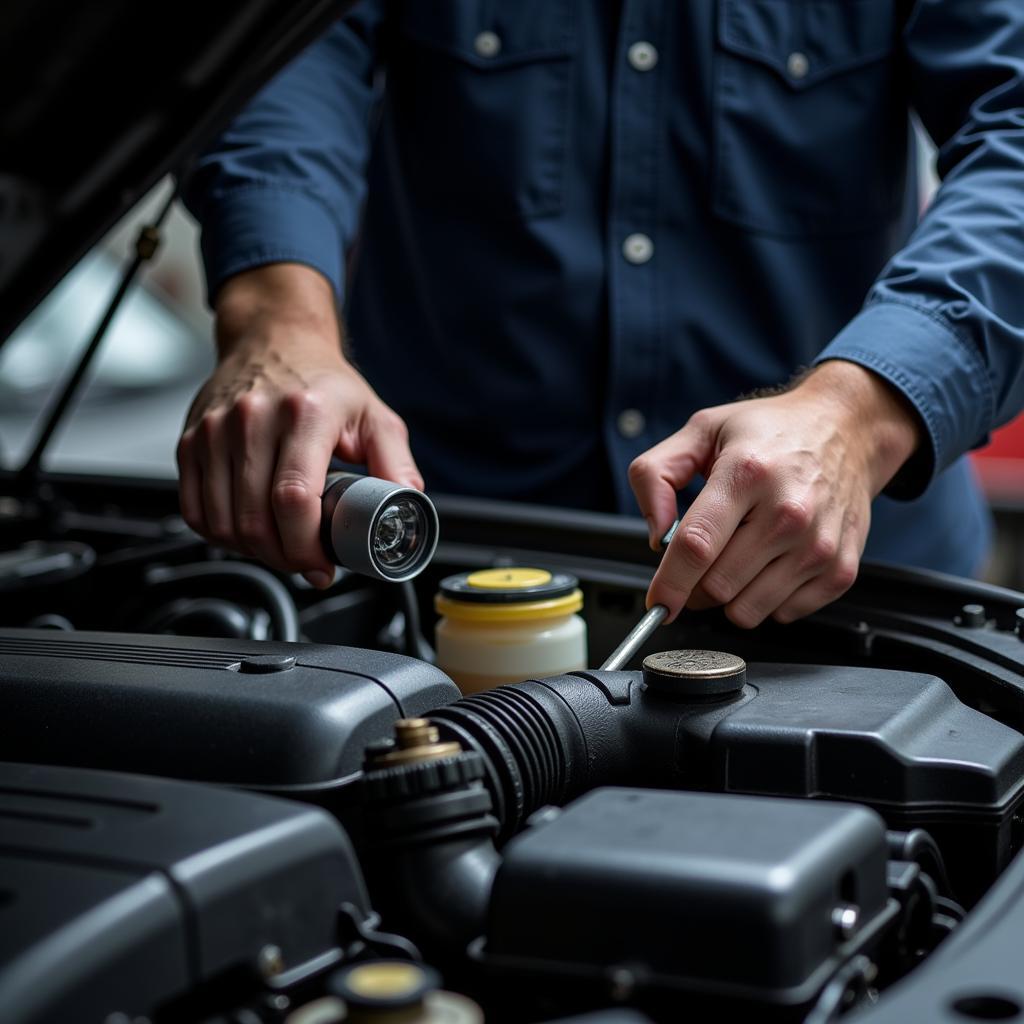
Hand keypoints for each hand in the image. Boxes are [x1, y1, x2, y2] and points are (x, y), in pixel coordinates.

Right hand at [176, 263, 421, 587]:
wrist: (276, 340)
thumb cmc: (326, 384)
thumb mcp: (376, 417)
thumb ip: (397, 465)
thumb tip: (407, 508)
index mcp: (305, 413)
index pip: (294, 497)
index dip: (306, 545)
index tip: (322, 564)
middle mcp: (253, 418)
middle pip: (255, 519)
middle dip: (284, 557)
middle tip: (306, 563)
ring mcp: (215, 430)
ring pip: (222, 521)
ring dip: (253, 551)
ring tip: (281, 549)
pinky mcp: (191, 440)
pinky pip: (195, 510)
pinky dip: (221, 535)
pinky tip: (248, 533)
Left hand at [629, 361, 921, 626]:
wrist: (848, 430)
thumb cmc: (770, 432)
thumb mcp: (700, 431)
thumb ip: (655, 475)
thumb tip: (655, 535)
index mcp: (747, 472)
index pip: (698, 544)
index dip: (669, 583)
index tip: (657, 604)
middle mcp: (788, 512)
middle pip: (718, 585)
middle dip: (693, 586)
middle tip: (699, 562)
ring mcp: (818, 545)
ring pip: (748, 610)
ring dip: (729, 596)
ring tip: (738, 556)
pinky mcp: (840, 570)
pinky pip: (783, 615)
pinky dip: (766, 599)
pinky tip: (771, 562)